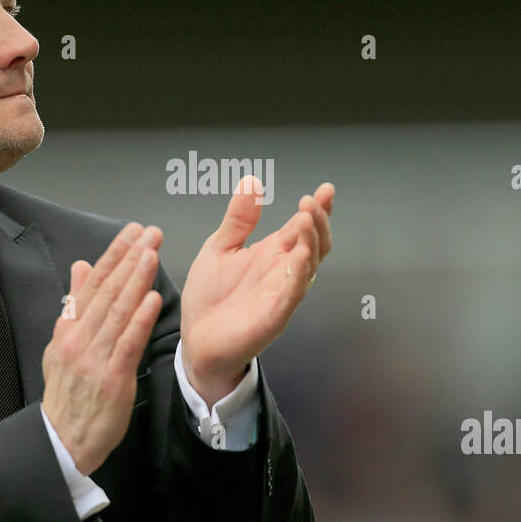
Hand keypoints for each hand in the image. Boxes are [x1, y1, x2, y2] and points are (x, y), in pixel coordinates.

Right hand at [41, 222, 163, 475]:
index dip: (113, 255)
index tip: (132, 233)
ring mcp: (95, 358)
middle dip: (129, 258)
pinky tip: (152, 300)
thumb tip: (81, 267)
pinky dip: (139, 320)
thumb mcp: (62, 344)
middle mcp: (80, 338)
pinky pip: (127, 344)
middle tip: (149, 233)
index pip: (92, 283)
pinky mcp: (112, 378)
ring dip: (135, 280)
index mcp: (69, 328)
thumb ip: (75, 305)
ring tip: (151, 254)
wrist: (62, 439)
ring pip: (117, 312)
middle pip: (106, 291)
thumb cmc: (68, 393)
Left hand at [180, 178, 333, 406]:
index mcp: (272, 253)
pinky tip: (300, 256)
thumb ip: (237, 219)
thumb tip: (251, 182)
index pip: (302, 227)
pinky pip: (292, 295)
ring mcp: (280, 294)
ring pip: (308, 267)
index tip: (325, 190)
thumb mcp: (219, 248)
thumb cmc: (209, 297)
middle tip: (311, 201)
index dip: (317, 209)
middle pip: (314, 243)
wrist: (195, 339)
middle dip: (318, 221)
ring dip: (312, 241)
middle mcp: (282, 272)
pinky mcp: (272, 317)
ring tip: (306, 218)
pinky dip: (298, 275)